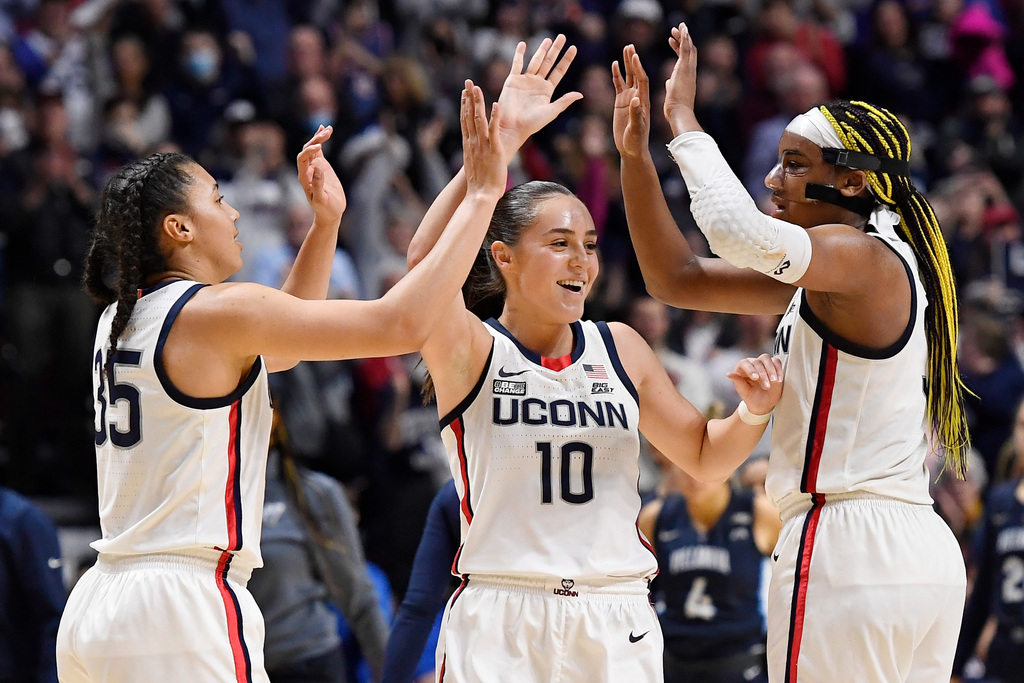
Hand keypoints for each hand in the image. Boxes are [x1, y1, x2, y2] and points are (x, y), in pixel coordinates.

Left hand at [297, 125, 345, 226]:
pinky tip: (326, 130)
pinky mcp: (321, 166)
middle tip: (327, 133)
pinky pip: (319, 150)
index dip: (309, 151)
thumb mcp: (322, 200)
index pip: (302, 159)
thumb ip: (318, 185)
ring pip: (313, 148)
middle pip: (307, 150)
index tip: (319, 147)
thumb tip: (317, 168)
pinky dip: (321, 140)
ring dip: (319, 137)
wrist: (330, 213)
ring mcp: (314, 167)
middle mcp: (307, 170)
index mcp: (304, 178)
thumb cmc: (326, 209)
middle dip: (315, 140)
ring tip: (329, 129)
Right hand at [462, 80, 506, 199]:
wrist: (479, 196)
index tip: (464, 93)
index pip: (464, 121)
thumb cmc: (479, 186)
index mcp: (468, 145)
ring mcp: (482, 145)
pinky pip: (493, 130)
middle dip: (468, 97)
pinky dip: (494, 117)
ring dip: (477, 102)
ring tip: (477, 87)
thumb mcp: (474, 166)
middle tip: (468, 82)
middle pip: (468, 115)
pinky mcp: (493, 149)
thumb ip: (475, 157)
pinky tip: (495, 105)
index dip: (464, 105)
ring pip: (478, 119)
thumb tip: (476, 156)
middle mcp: (473, 142)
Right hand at [496, 35, 581, 157]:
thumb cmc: (532, 124)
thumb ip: (564, 101)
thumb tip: (581, 94)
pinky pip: (517, 64)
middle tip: (562, 37)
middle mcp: (537, 83)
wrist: (513, 127)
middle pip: (549, 62)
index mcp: (547, 90)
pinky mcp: (513, 80)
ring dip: (541, 50)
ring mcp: (525, 80)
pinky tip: (523, 44)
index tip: (573, 48)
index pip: (559, 71)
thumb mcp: (551, 111)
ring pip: (535, 61)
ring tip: (548, 39)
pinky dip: (519, 54)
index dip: (566, 59)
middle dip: (555, 50)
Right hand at [611, 44, 649, 158]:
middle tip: (630, 46)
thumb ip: (636, 114)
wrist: (632, 149)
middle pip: (636, 74)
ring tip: (625, 49)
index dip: (638, 68)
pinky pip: (618, 85)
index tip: (635, 56)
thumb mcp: (637, 129)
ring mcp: (629, 98)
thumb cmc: (637, 141)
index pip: (642, 80)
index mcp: (643, 101)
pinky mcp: (620, 102)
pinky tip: (614, 64)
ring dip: (626, 64)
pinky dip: (616, 75)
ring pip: (628, 77)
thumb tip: (635, 99)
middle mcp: (637, 96)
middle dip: (633, 60)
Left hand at [664, 23, 697, 134]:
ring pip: (689, 47)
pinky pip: (686, 49)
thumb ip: (671, 85)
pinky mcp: (685, 68)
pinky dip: (685, 38)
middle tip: (678, 29)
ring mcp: (688, 69)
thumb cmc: (675, 109)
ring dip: (684, 35)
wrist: (679, 114)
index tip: (672, 41)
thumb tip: (668, 81)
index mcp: (686, 77)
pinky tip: (683, 29)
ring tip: (679, 26)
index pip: (684, 59)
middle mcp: (690, 72)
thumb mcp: (672, 94)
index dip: (679, 49)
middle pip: (689, 51)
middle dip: (684, 39)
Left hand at [727, 354, 783, 416]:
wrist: (763, 404)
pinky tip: (779, 379)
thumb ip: (737, 381)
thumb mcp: (744, 391)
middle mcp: (752, 364)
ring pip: (766, 359)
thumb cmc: (751, 397)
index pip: (744, 363)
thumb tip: (729, 374)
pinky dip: (779, 369)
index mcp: (741, 369)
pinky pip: (776, 362)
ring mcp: (762, 364)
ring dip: (771, 369)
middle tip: (766, 386)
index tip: (756, 378)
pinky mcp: (773, 366)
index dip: (750, 369)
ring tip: (774, 381)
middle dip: (763, 374)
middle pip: (757, 362)